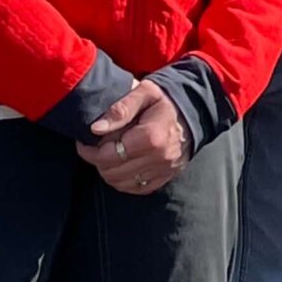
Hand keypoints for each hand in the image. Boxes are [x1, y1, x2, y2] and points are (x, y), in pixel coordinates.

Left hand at [77, 81, 189, 195]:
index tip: (84, 142)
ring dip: (109, 172)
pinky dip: (124, 181)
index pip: (108, 155)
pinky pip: (138, 189)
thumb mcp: (144, 93)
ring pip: (122, 183)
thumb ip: (120, 109)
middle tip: (95, 148)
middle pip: (112, 172)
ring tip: (108, 156)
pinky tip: (122, 166)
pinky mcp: (167, 176)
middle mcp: (159, 158)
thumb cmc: (165, 101)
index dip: (89, 151)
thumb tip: (95, 129)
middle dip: (97, 161)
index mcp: (151, 137)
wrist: (196, 111)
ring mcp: (164, 170)